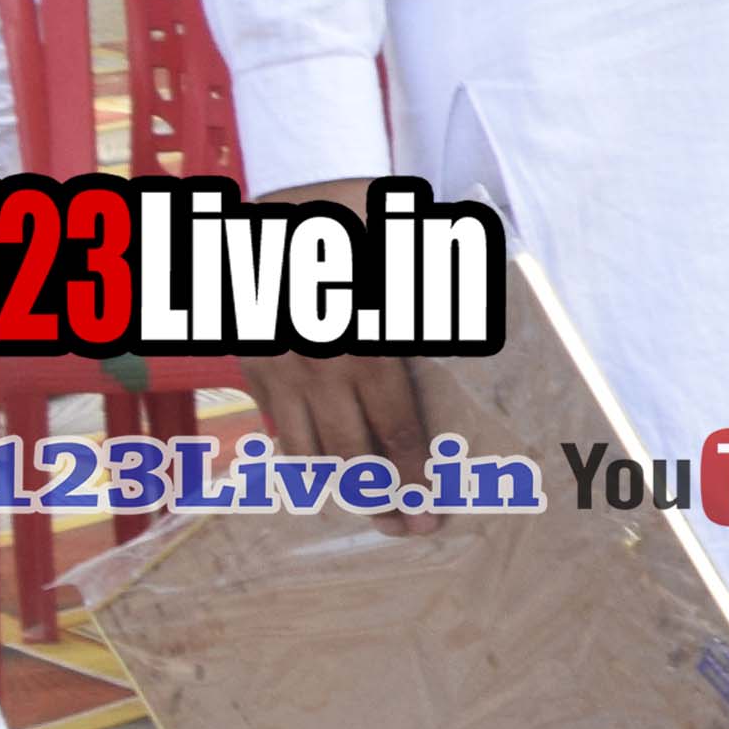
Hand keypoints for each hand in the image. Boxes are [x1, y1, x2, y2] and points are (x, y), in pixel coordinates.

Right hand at [233, 178, 435, 517]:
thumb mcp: (417, 261)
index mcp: (368, 345)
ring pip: (306, 450)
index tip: (432, 509)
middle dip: (381, 499)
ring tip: (370, 507)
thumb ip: (442, 313)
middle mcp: (319, 366)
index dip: (416, 475)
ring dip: (338, 485)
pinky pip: (276, 425)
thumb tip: (477, 363)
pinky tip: (323, 472)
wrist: (290, 200)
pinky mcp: (251, 364)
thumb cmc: (367, 224)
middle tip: (408, 529)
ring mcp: (278, 369)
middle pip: (350, 455)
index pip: (396, 430)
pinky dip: (299, 453)